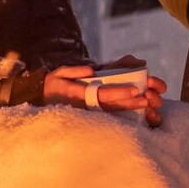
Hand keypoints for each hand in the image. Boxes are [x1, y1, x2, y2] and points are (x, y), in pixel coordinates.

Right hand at [44, 62, 166, 125]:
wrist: (41, 100)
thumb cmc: (52, 84)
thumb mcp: (60, 73)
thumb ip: (75, 70)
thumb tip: (91, 69)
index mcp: (79, 94)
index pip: (103, 93)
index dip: (120, 91)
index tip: (135, 89)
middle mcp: (85, 106)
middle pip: (112, 105)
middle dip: (130, 103)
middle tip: (148, 100)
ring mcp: (87, 114)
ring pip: (112, 113)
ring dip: (129, 110)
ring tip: (146, 107)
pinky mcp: (89, 117)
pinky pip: (108, 117)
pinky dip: (122, 115)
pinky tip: (135, 114)